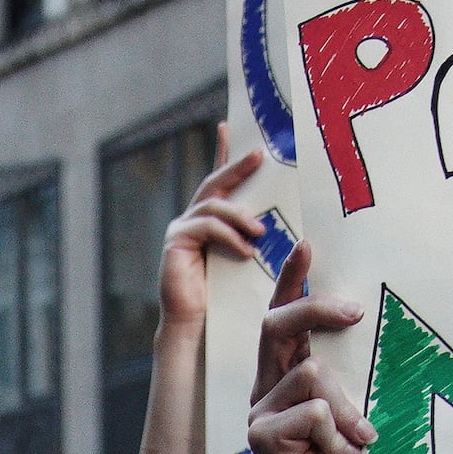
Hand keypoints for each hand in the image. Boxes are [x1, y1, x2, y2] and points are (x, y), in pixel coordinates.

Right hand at [155, 148, 272, 335]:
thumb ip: (254, 239)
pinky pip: (206, 227)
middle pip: (215, 184)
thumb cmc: (226, 298)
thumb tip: (277, 223)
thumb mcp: (246, 260)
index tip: (227, 126)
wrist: (198, 327)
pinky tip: (246, 250)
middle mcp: (192, 219)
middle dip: (236, 167)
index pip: (218, 181)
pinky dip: (229, 237)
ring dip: (240, 216)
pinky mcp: (175, 242)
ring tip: (260, 232)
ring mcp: (181, 229)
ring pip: (213, 206)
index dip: (222, 153)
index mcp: (209, 221)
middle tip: (259, 156)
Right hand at [247, 288, 375, 453]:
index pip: (284, 315)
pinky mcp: (261, 438)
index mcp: (289, 372)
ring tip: (362, 441)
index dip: (290, 279)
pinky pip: (311, 412)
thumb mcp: (359, 401)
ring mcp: (260, 412)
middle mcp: (268, 386)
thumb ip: (350, 368)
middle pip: (278, 326)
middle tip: (357, 313)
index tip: (308, 245)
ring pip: (310, 374)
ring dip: (348, 408)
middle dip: (317, 311)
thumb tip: (363, 317)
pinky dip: (338, 435)